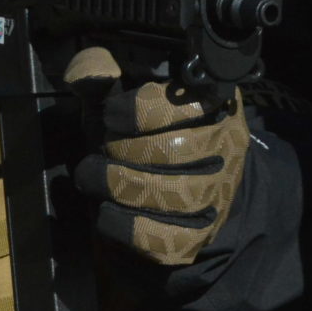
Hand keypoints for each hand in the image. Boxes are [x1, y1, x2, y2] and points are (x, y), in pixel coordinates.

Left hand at [66, 47, 249, 265]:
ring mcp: (218, 193)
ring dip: (120, 184)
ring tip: (93, 176)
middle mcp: (226, 146)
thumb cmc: (141, 132)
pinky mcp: (202, 234)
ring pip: (172, 193)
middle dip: (123, 149)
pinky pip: (167, 237)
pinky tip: (106, 211)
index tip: (111, 115)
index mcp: (212, 102)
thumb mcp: (122, 98)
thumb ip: (101, 78)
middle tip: (100, 149)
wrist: (174, 184)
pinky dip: (127, 226)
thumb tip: (85, 72)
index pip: (185, 104)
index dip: (139, 111)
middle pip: (173, 151)